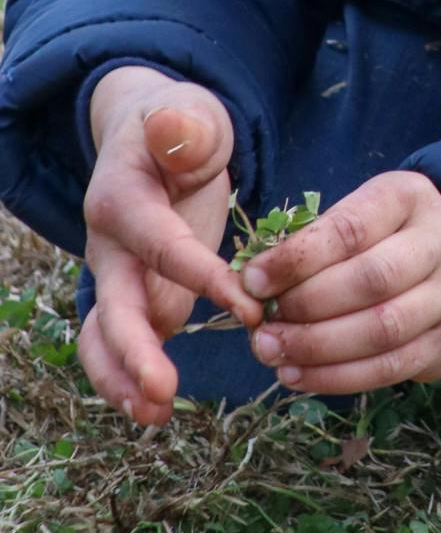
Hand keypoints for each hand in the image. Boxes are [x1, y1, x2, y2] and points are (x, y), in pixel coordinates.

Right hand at [79, 67, 262, 425]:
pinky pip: (122, 345)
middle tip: (163, 392)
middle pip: (112, 306)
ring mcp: (117, 277)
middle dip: (133, 352)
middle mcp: (109, 245)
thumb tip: (174, 129)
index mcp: (121, 199)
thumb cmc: (182, 127)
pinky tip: (158, 410)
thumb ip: (187, 127)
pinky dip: (131, 379)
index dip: (200, 277)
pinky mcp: (135, 296)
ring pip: (103, 338)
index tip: (246, 306)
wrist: (154, 135)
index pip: (161, 246)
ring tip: (156, 417)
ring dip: (123, 380)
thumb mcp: (192, 115)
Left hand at [243, 171, 440, 392]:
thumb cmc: (386, 237)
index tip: (253, 281)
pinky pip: (392, 367)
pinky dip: (339, 377)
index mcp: (409, 197)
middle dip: (308, 307)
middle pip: (372, 280)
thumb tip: (253, 285)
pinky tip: (300, 376)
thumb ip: (314, 244)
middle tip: (263, 328)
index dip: (297, 259)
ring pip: (384, 329)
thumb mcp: (358, 217)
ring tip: (274, 355)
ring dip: (319, 348)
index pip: (351, 229)